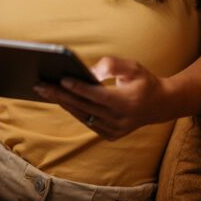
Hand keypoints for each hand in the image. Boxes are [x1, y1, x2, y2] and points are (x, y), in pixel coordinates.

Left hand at [33, 56, 173, 140]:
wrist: (160, 105)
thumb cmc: (144, 81)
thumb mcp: (133, 67)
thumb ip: (112, 65)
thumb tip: (89, 72)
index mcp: (127, 103)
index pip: (97, 95)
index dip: (79, 87)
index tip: (61, 78)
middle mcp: (120, 120)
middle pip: (84, 106)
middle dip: (61, 94)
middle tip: (40, 84)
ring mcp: (115, 131)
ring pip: (83, 116)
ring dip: (62, 103)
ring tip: (44, 90)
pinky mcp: (111, 135)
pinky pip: (87, 121)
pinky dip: (73, 110)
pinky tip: (59, 99)